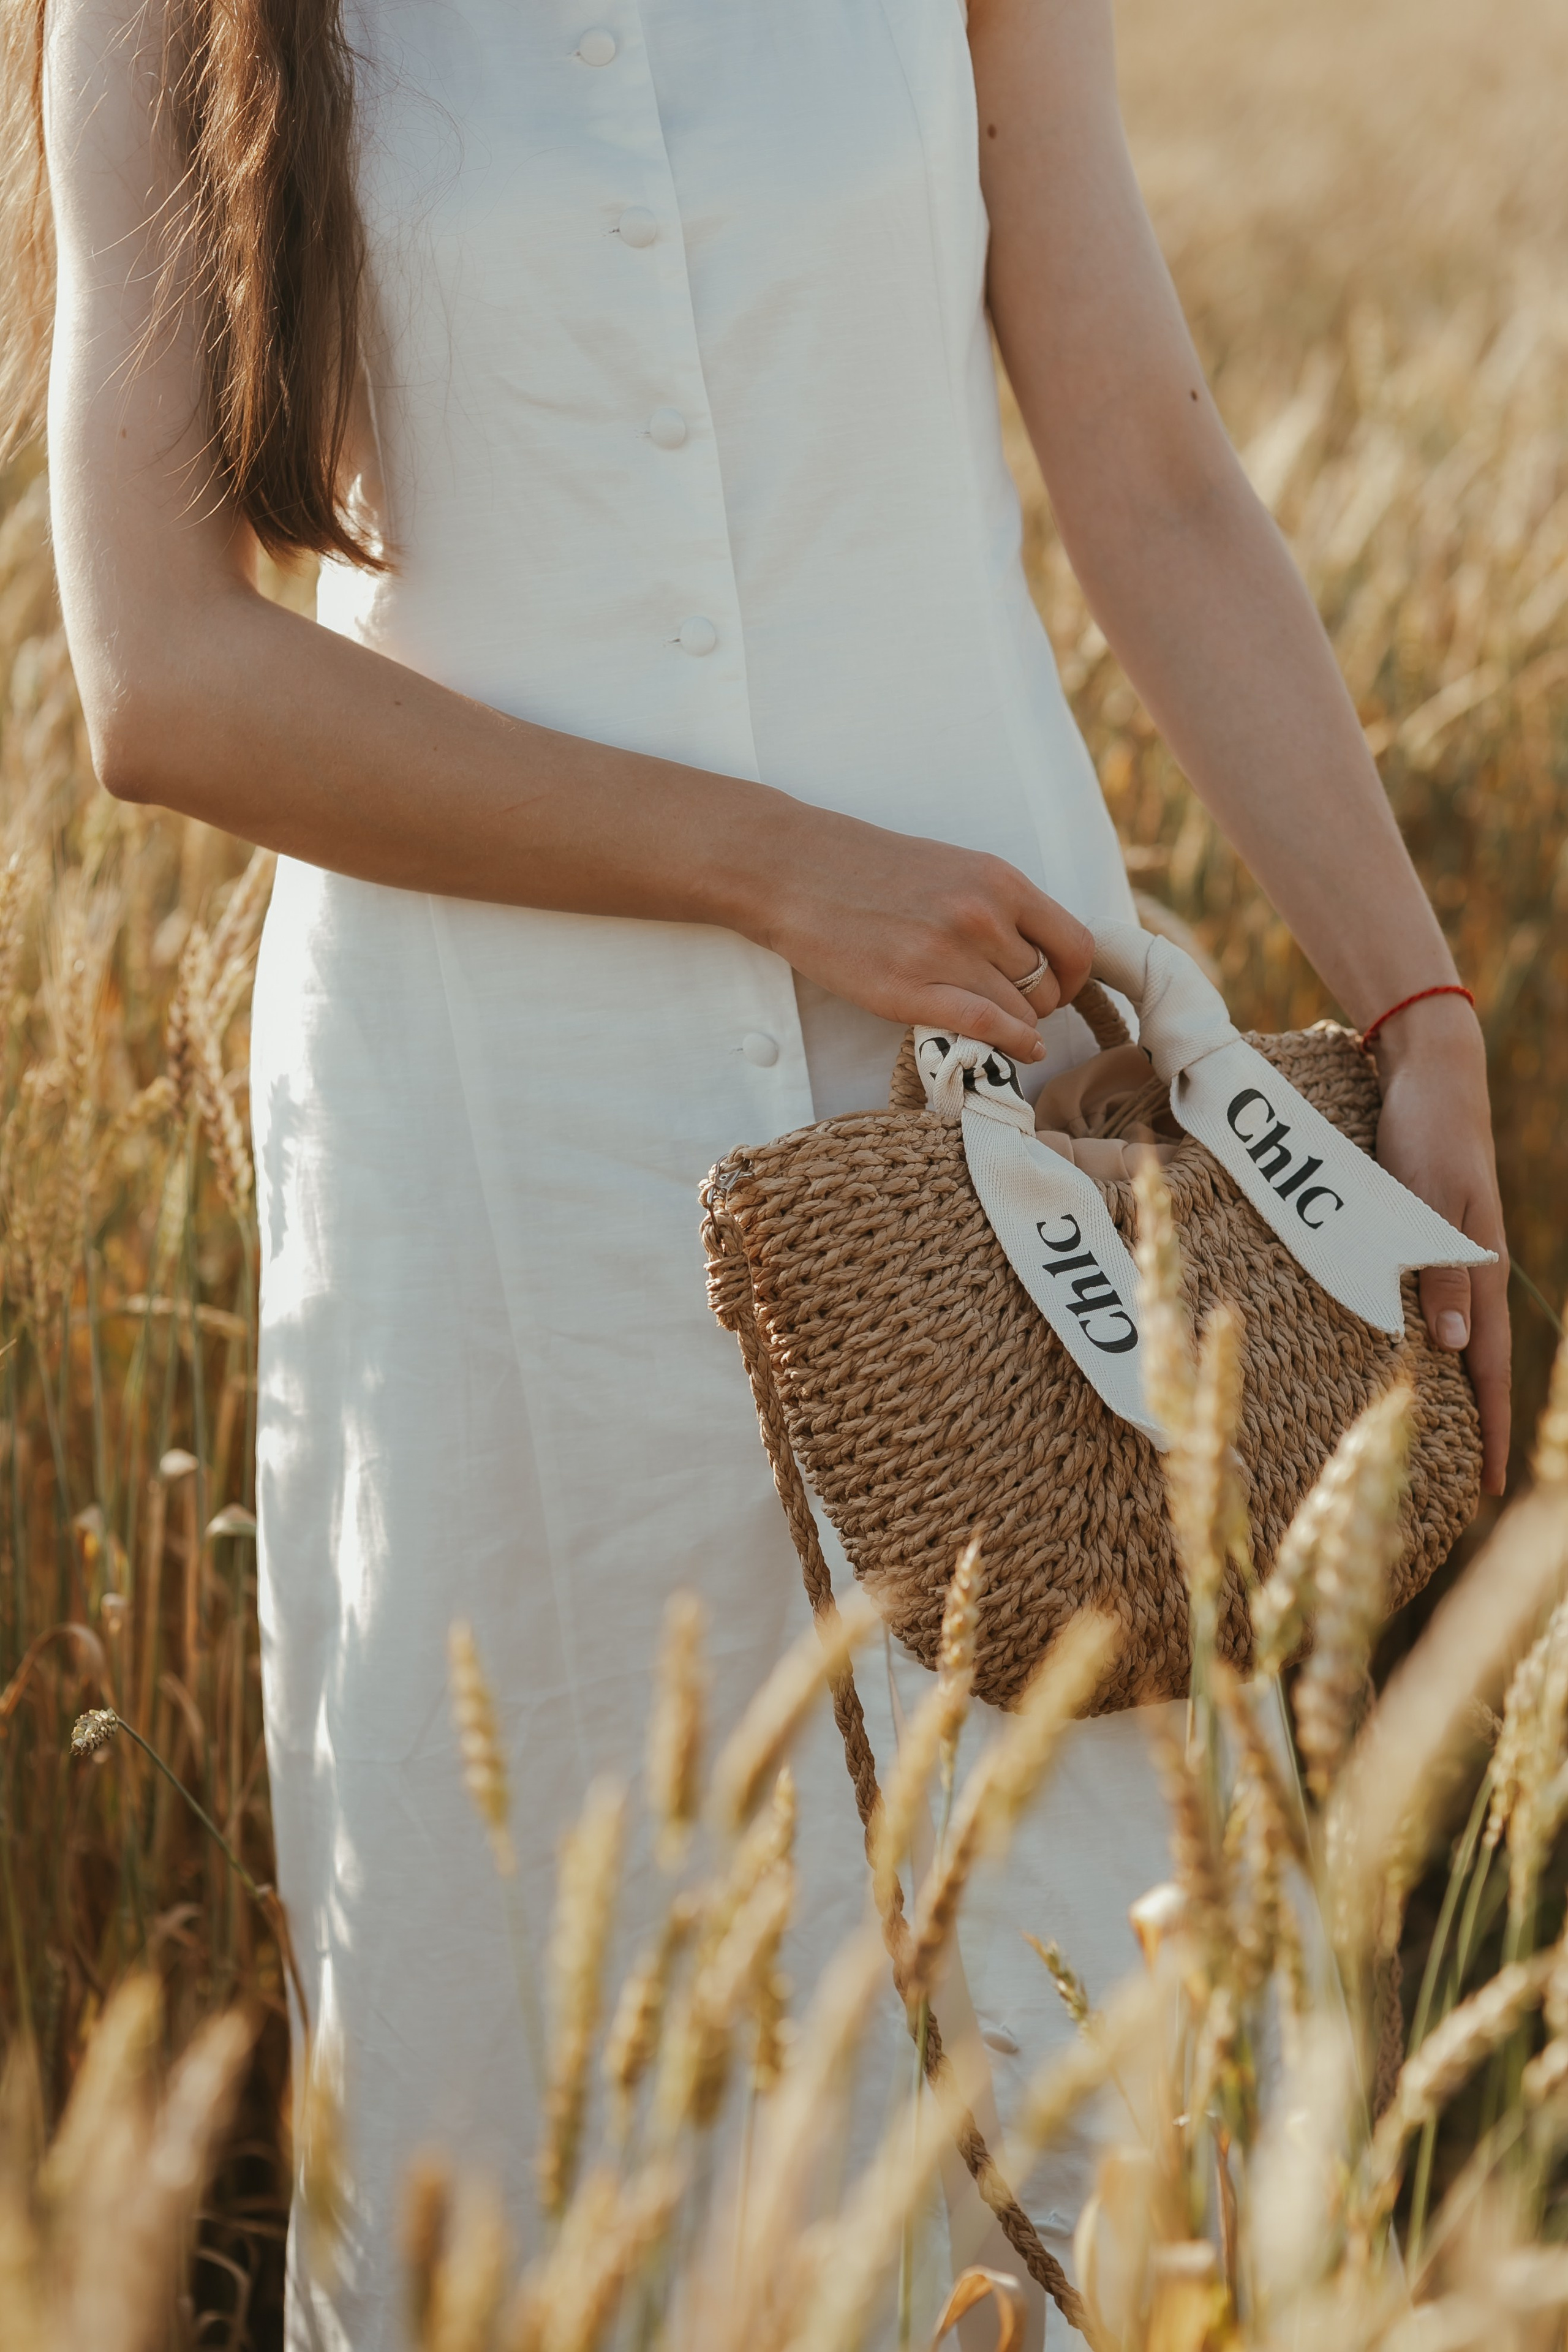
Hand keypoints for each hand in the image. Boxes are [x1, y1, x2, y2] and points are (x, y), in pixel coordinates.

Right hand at [747, 803, 1093, 1062]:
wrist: (793, 868)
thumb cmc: (868, 870)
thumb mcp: (951, 868)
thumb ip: (998, 905)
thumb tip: (1040, 954)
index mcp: (997, 880)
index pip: (1075, 945)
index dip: (1073, 977)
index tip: (1057, 987)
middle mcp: (981, 915)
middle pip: (1048, 988)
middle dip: (1038, 1005)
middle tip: (1011, 1006)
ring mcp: (945, 955)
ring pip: (1021, 1015)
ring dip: (1016, 1027)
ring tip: (993, 1023)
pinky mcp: (908, 992)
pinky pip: (987, 1029)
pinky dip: (1011, 1046)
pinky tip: (1017, 1050)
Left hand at [1372, 996, 1509, 1495]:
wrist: (1429, 1074)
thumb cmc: (1426, 1134)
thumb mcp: (1429, 1201)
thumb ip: (1441, 1271)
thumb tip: (1452, 1347)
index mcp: (1479, 1268)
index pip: (1485, 1365)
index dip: (1485, 1426)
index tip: (1486, 1486)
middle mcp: (1472, 1268)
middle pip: (1479, 1360)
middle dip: (1476, 1422)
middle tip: (1469, 1484)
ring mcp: (1456, 1252)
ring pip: (1461, 1334)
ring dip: (1458, 1386)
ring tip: (1447, 1436)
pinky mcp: (1433, 1233)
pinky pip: (1441, 1302)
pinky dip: (1439, 1341)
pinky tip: (1424, 1357)